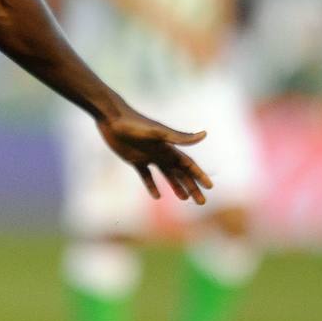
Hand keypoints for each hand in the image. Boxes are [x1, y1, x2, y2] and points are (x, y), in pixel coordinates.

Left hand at [96, 107, 212, 203]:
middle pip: (180, 173)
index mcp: (169, 147)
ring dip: (175, 186)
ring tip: (184, 199)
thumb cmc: (134, 123)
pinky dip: (151, 185)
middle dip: (191, 186)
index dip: (199, 175)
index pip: (188, 164)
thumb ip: (180, 137)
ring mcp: (148, 156)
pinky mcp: (134, 159)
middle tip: (201, 202)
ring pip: (166, 175)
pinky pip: (146, 175)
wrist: (111, 118)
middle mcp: (161, 152)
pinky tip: (156, 196)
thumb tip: (205, 134)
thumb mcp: (157, 132)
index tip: (210, 187)